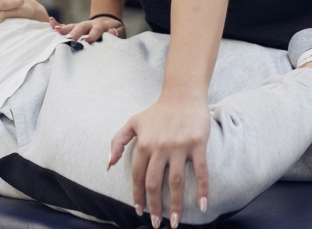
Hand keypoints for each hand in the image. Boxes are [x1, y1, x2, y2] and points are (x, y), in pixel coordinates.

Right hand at [49, 15, 123, 41]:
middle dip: (75, 32)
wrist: (109, 24)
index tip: (87, 40)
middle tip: (69, 38)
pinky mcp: (76, 28)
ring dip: (64, 28)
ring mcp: (82, 26)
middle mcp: (90, 24)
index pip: (97, 29)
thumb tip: (112, 31)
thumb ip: (117, 33)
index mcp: (102, 26)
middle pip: (82, 27)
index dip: (93, 34)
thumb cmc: (115, 32)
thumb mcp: (120, 32)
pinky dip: (58, 25)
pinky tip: (51, 23)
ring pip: (73, 26)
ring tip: (55, 29)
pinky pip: (67, 27)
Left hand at [109, 95, 210, 227]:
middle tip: (157, 223)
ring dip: (175, 204)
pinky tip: (203, 205)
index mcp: (144, 144)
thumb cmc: (157, 111)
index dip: (137, 196)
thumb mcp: (133, 122)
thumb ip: (117, 142)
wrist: (183, 95)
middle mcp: (160, 147)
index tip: (138, 211)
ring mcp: (180, 146)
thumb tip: (108, 165)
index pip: (139, 176)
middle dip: (155, 207)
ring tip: (174, 222)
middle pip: (155, 183)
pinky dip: (203, 189)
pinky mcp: (198, 144)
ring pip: (176, 182)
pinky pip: (201, 171)